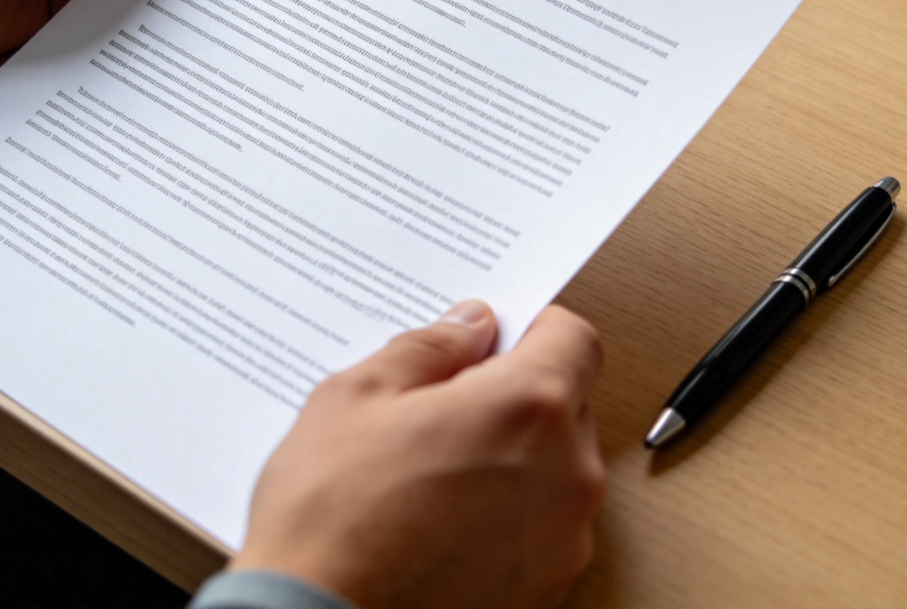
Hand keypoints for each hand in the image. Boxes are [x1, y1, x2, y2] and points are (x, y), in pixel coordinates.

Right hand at [232, 301, 605, 608]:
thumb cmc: (332, 519)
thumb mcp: (361, 395)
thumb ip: (430, 347)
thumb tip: (469, 326)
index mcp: (529, 408)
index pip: (574, 338)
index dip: (535, 324)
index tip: (498, 332)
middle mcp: (566, 475)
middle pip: (568, 400)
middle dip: (516, 387)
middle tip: (448, 395)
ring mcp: (562, 540)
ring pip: (555, 463)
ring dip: (513, 448)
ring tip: (434, 460)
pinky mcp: (545, 589)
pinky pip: (542, 520)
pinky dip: (508, 504)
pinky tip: (441, 509)